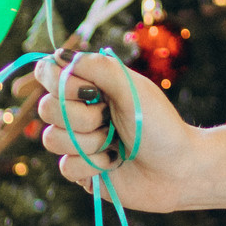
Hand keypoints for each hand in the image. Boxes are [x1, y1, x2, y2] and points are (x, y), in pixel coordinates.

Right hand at [37, 49, 225, 211]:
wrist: (179, 170)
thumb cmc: (160, 126)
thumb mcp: (132, 88)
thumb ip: (98, 68)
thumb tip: (59, 55)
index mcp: (90, 85)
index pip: (47, 72)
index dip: (58, 82)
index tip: (88, 90)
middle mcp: (80, 111)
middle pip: (46, 108)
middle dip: (82, 117)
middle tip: (109, 119)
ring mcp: (78, 142)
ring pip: (51, 139)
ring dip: (88, 143)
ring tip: (115, 143)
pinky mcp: (81, 171)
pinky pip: (65, 167)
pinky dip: (92, 165)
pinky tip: (113, 163)